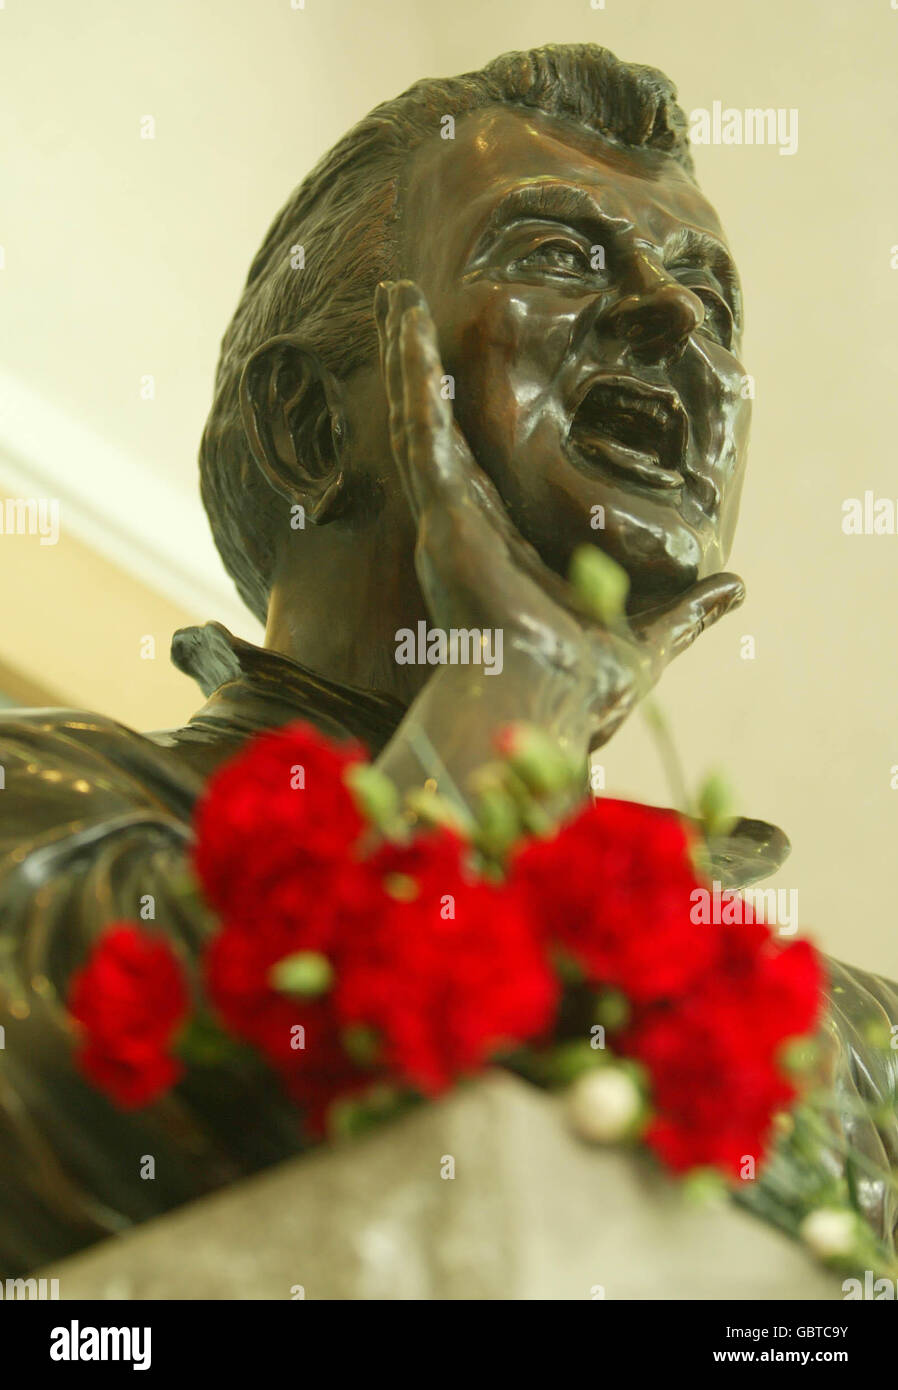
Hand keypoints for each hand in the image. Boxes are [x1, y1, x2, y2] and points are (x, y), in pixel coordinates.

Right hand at [374, 280, 743, 796]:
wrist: (547, 702)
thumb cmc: (580, 687)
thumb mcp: (647, 638)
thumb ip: (684, 611)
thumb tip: (734, 588)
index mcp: (497, 547)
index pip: (472, 464)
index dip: (460, 418)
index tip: (455, 377)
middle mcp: (463, 525)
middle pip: (434, 427)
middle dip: (419, 368)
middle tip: (404, 310)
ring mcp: (447, 514)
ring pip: (420, 415)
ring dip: (407, 353)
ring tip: (395, 296)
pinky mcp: (442, 509)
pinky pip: (423, 428)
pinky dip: (412, 373)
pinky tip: (404, 322)